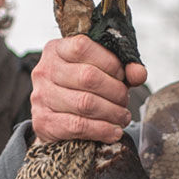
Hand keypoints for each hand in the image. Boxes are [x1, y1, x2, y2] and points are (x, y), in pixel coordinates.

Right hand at [29, 35, 147, 143]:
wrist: (55, 119)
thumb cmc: (80, 88)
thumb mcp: (100, 71)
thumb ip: (121, 69)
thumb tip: (138, 73)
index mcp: (56, 49)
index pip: (83, 47)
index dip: (110, 62)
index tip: (122, 75)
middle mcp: (44, 70)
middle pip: (88, 77)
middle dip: (115, 91)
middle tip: (125, 100)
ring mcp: (41, 96)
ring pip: (85, 103)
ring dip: (112, 112)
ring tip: (123, 117)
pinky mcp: (43, 122)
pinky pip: (78, 126)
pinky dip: (101, 130)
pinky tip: (113, 131)